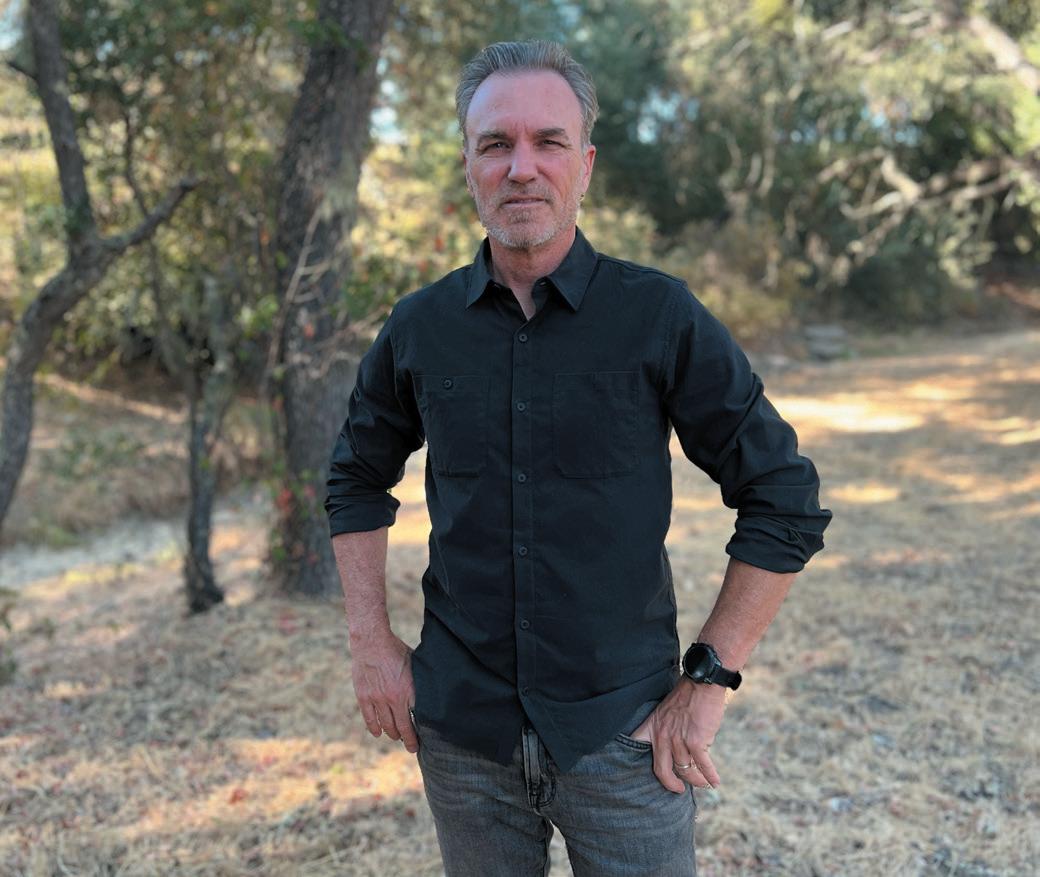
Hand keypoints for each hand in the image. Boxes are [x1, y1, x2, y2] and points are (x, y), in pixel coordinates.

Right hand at [349, 631, 418, 753]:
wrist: (371, 642)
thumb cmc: (396, 650)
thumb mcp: (415, 664)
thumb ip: (419, 681)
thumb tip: (432, 691)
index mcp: (408, 691)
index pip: (417, 719)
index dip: (421, 732)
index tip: (425, 739)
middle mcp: (393, 699)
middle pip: (402, 728)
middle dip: (409, 740)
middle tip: (413, 747)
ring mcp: (377, 699)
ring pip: (386, 726)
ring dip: (392, 734)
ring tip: (397, 738)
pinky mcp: (364, 697)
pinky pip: (370, 719)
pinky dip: (374, 728)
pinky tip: (378, 733)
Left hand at [628, 676, 725, 793]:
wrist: (703, 683)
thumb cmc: (687, 695)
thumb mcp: (666, 710)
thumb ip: (666, 729)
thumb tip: (675, 750)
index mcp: (653, 726)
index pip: (637, 746)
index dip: (635, 762)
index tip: (639, 776)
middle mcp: (663, 735)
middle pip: (661, 770)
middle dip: (671, 784)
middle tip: (678, 789)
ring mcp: (679, 739)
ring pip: (685, 769)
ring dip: (696, 780)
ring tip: (703, 783)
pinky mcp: (697, 741)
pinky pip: (703, 765)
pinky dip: (710, 776)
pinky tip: (715, 782)